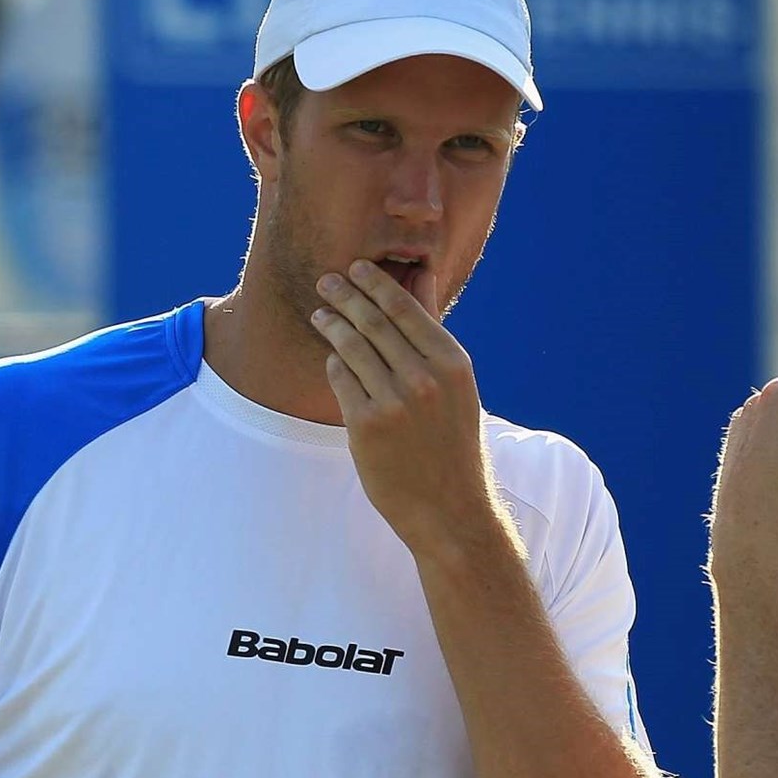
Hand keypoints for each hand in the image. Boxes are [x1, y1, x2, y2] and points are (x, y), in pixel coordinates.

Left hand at [311, 261, 498, 554]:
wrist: (450, 509)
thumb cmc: (453, 444)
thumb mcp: (457, 387)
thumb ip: (434, 333)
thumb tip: (422, 279)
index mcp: (452, 364)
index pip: (406, 309)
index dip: (376, 284)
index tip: (357, 268)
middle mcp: (425, 378)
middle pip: (374, 322)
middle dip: (345, 296)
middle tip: (326, 280)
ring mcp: (394, 401)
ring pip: (351, 348)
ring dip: (332, 325)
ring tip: (320, 314)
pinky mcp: (366, 425)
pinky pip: (340, 380)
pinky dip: (334, 365)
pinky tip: (331, 358)